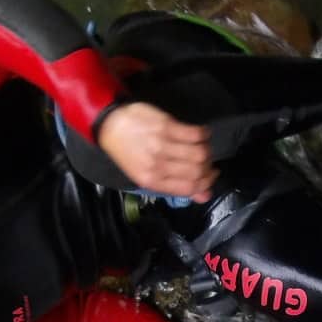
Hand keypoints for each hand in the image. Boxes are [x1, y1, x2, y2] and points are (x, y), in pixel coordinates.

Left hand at [97, 102, 215, 200]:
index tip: (211, 176)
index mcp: (152, 181)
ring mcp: (162, 145)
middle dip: (209, 168)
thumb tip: (204, 196)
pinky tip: (201, 134)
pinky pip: (195, 133)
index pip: (189, 188)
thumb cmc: (128, 152)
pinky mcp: (166, 126)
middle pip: (197, 171)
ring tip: (204, 148)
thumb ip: (175, 186)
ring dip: (208, 151)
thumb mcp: (146, 175)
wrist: (111, 125)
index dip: (206, 183)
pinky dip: (204, 134)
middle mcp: (158, 165)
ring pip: (199, 153)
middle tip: (208, 162)